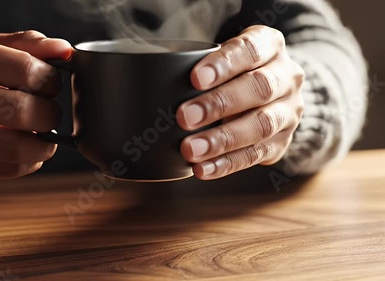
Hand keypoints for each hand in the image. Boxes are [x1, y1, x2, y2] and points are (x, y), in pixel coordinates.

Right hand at [0, 31, 71, 182]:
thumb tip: (65, 51)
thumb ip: (30, 45)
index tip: (51, 86)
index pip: (26, 69)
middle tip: (49, 113)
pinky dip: (29, 161)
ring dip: (44, 145)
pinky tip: (23, 148)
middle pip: (23, 111)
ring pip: (18, 149)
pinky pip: (10, 170)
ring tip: (42, 134)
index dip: (51, 81)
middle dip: (50, 115)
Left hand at [177, 25, 304, 179]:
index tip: (195, 79)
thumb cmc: (233, 72)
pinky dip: (227, 163)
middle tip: (184, 117)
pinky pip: (256, 154)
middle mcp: (287, 77)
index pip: (250, 50)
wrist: (270, 92)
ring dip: (222, 139)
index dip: (224, 64)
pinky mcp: (283, 141)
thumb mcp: (223, 58)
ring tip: (190, 149)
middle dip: (219, 104)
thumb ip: (202, 68)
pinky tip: (202, 168)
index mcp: (270, 46)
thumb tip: (157, 89)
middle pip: (259, 88)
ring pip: (261, 125)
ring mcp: (289, 111)